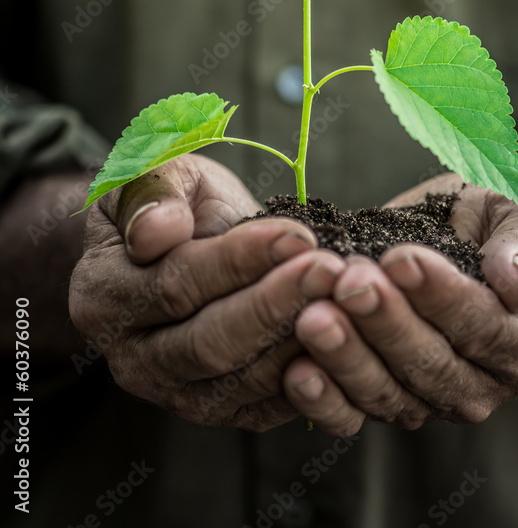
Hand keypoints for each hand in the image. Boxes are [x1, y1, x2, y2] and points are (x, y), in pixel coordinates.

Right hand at [69, 153, 345, 430]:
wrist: (185, 244)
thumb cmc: (175, 201)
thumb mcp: (158, 172)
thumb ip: (153, 193)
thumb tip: (159, 231)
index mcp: (105, 295)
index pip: (175, 284)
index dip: (238, 261)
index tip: (295, 234)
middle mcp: (134, 357)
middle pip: (210, 343)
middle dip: (277, 305)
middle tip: (330, 269)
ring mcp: (176, 392)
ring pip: (244, 381)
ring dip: (302, 339)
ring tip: (347, 296)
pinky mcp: (222, 409)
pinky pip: (268, 406)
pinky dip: (312, 376)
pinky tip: (346, 335)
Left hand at [283, 174, 517, 435]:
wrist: (466, 235)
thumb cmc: (501, 223)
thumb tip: (513, 283)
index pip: (484, 327)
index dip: (442, 296)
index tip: (402, 259)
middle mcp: (485, 384)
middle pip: (432, 365)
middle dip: (386, 323)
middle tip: (349, 283)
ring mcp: (432, 399)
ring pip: (388, 392)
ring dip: (347, 357)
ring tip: (312, 317)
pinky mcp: (386, 400)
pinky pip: (353, 412)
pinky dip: (324, 398)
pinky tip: (296, 372)